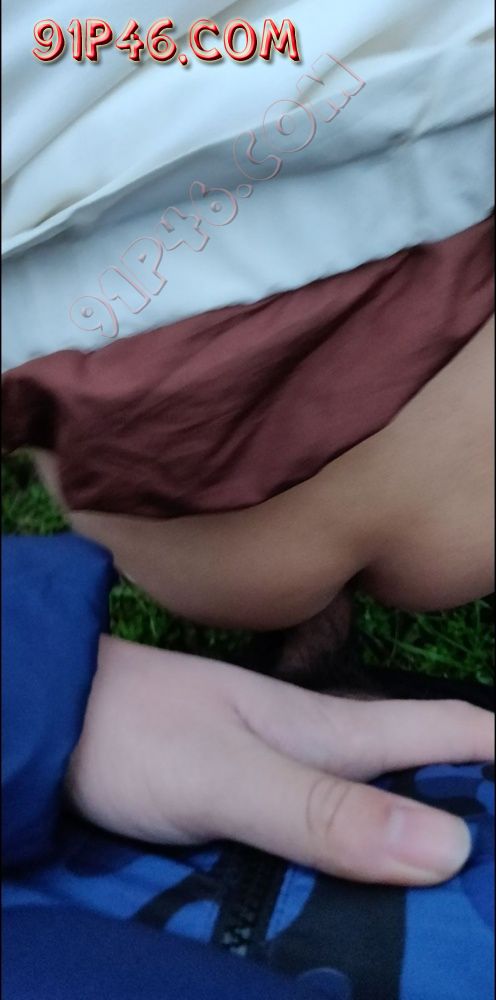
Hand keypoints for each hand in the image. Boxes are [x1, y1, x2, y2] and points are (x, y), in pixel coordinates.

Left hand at [67, 636, 493, 885]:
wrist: (54, 716)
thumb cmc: (137, 732)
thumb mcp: (231, 776)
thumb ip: (324, 811)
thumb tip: (448, 846)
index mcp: (328, 732)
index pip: (445, 729)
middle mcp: (314, 750)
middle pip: (418, 771)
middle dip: (470, 806)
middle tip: (490, 874)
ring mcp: (277, 773)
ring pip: (369, 805)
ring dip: (412, 838)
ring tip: (443, 898)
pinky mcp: (242, 801)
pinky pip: (317, 833)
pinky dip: (350, 858)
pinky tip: (353, 895)